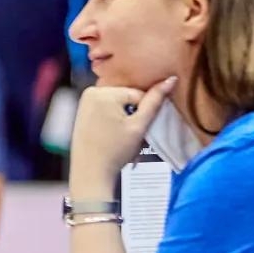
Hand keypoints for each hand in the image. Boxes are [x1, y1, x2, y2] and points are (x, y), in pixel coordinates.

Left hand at [67, 77, 175, 194]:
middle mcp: (91, 91)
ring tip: (121, 136)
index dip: (144, 112)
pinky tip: (112, 134)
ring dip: (125, 117)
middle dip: (133, 114)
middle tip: (129, 135)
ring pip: (118, 104)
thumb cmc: (114, 152)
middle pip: (127, 97)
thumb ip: (154, 102)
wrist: (90, 172)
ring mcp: (85, 101)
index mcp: (103, 92)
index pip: (138, 94)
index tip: (139, 129)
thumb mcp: (139, 126)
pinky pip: (107, 108)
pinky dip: (114, 119)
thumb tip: (171, 80)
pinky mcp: (82, 110)